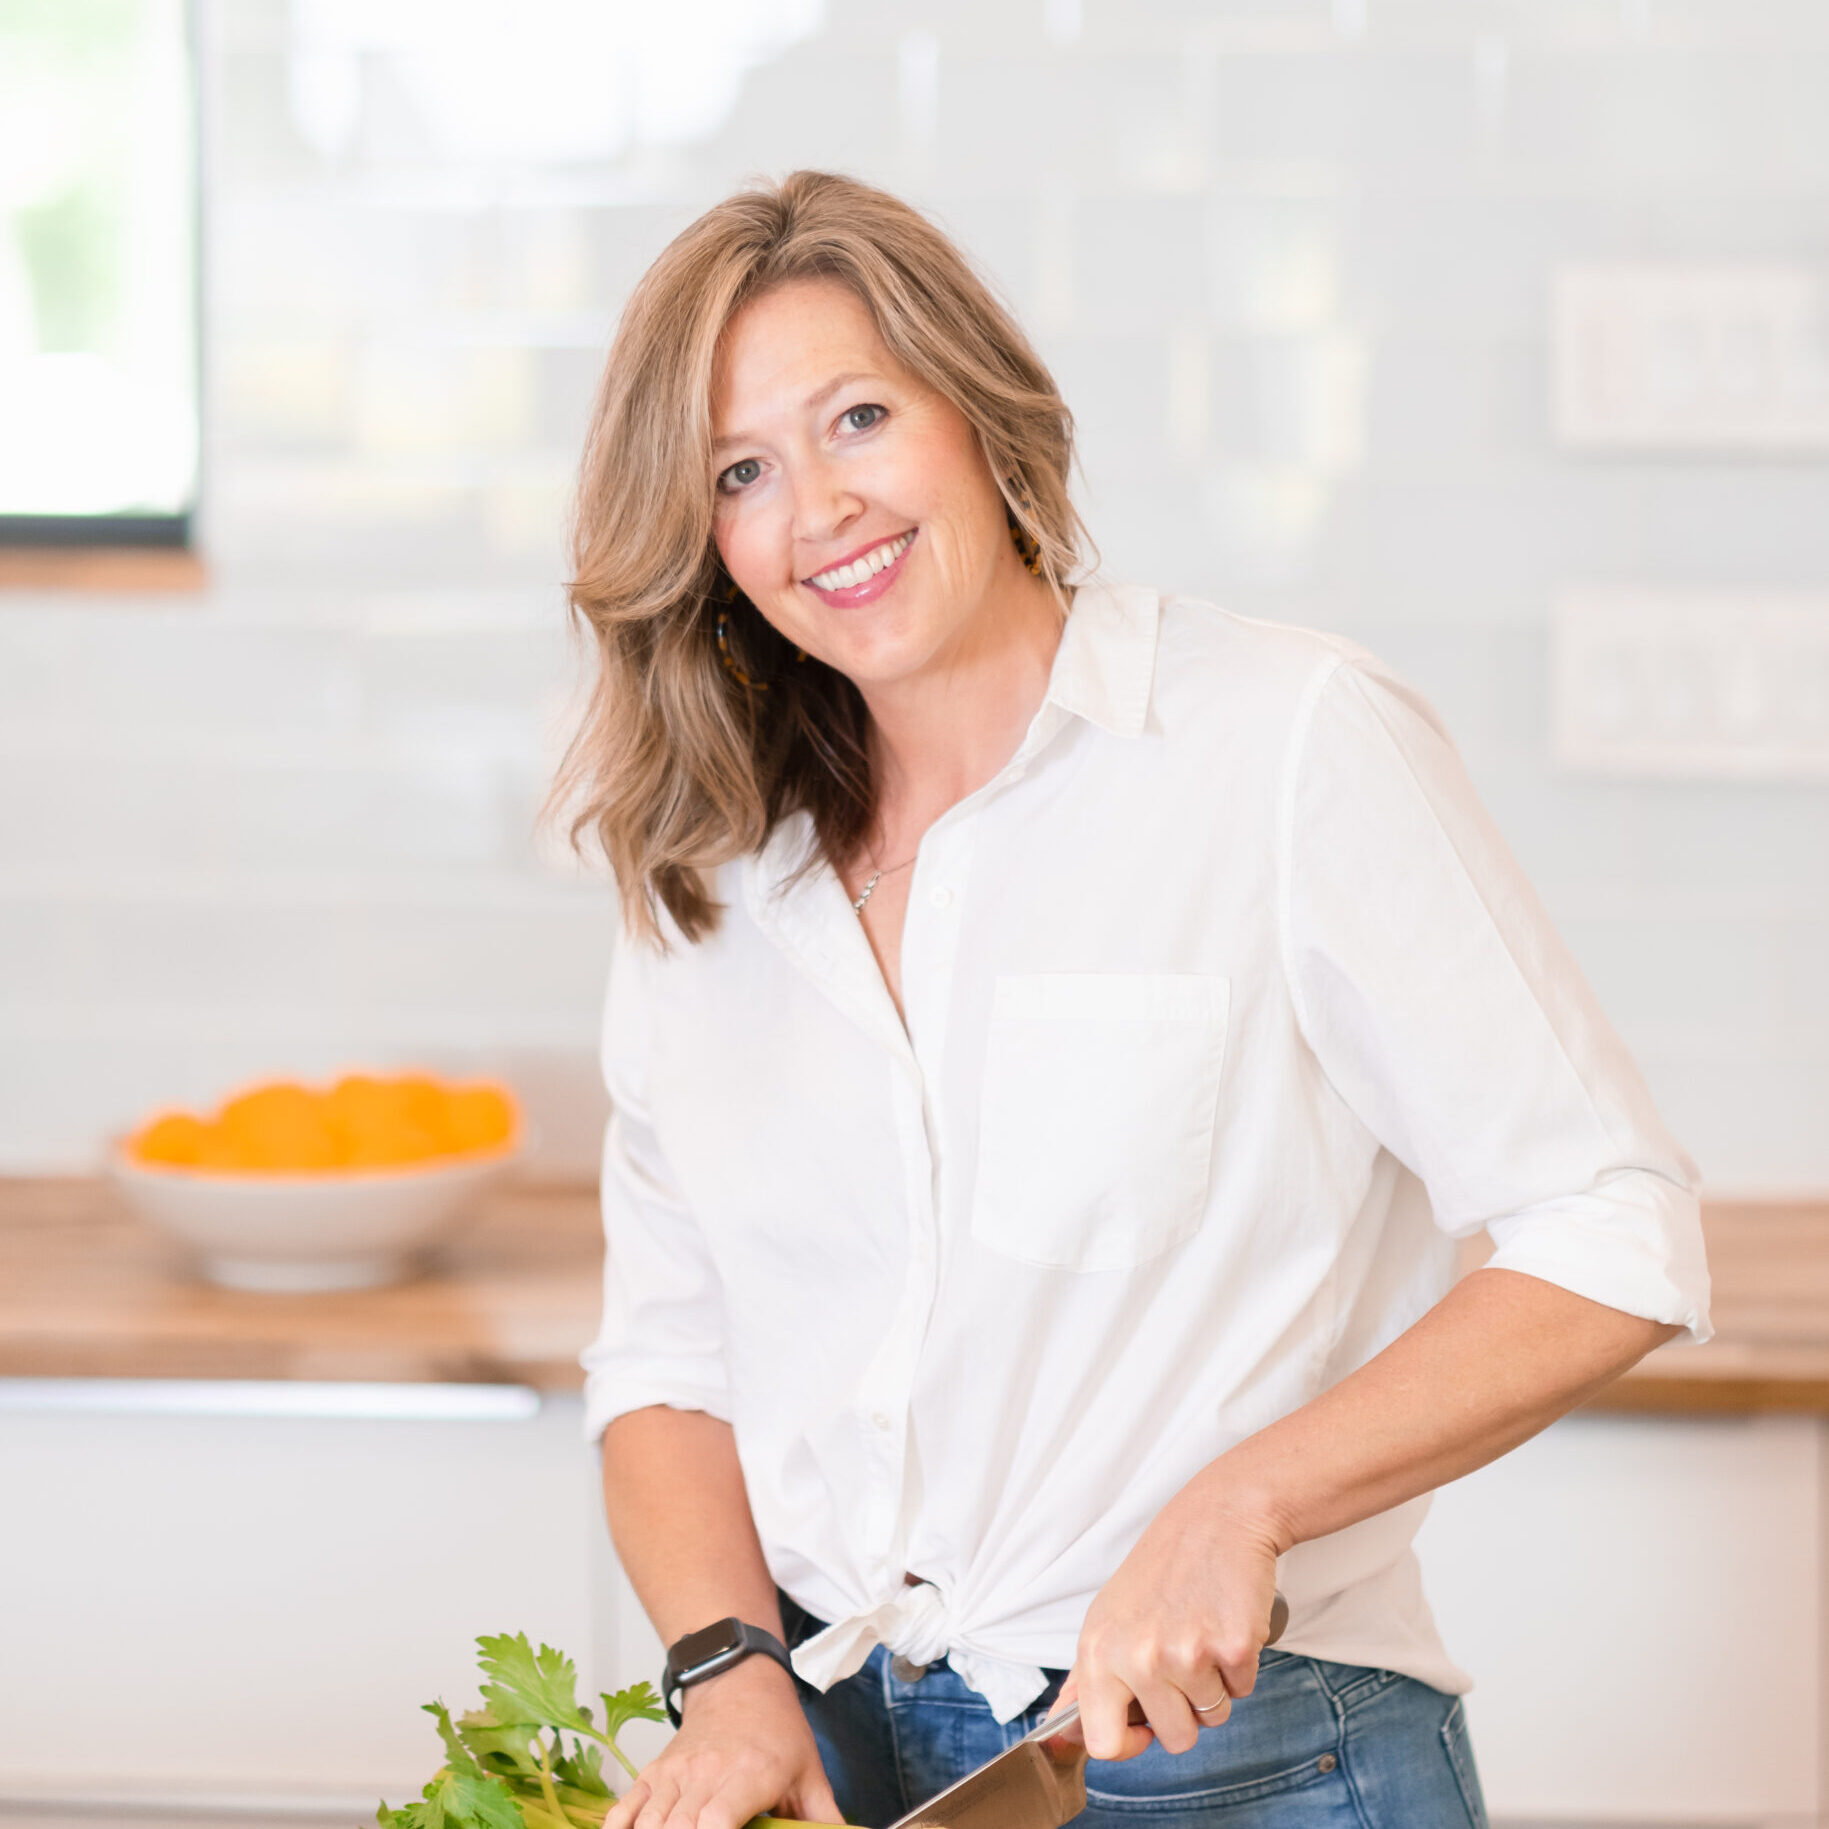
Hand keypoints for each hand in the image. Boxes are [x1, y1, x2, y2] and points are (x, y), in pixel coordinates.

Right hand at [604, 1656, 839, 1828]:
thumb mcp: (810, 1773)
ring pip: (650, 1822)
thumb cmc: (777, 1731)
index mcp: (747, 1776)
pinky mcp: (654, 1772)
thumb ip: (825, 1819)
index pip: (714, 1821)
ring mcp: (675, 1772)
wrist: (740, 1681)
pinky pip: (625, 1808)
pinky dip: (621, 1828)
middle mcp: (706, 1773)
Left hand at [1065, 1476, 1283, 1762]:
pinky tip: (1226, 1624)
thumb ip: (1086, 1680)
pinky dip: (1240, 1667)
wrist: (1217, 1519)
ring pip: (1212, 1718)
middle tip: (1182, 1655)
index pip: (1103, 1742)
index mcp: (1098, 1650)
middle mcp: (1137, 1656)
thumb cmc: (1162, 1570)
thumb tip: (1063, 1736)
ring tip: (1202, 1634)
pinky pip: (1244, 1692)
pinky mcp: (1233, 1648)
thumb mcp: (1106, 1618)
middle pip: (1175, 1739)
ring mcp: (1186, 1653)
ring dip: (1215, 1687)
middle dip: (1186, 1710)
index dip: (1130, 1744)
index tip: (1145, 1724)